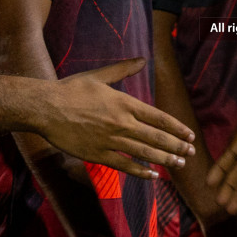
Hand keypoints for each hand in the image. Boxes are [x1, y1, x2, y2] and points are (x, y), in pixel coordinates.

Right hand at [41, 58, 195, 179]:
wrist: (45, 108)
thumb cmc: (71, 90)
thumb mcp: (99, 76)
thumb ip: (123, 69)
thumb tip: (143, 60)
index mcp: (125, 103)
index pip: (159, 118)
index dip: (177, 128)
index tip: (190, 135)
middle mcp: (122, 123)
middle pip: (157, 138)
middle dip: (177, 147)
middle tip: (191, 154)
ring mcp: (111, 141)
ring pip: (145, 153)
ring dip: (165, 160)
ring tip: (179, 164)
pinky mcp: (98, 155)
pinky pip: (125, 165)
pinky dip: (141, 172)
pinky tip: (153, 176)